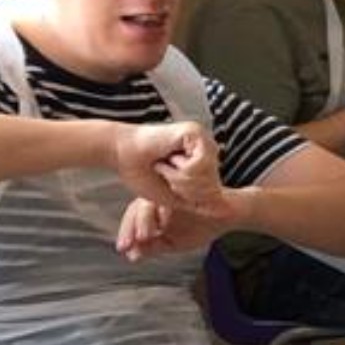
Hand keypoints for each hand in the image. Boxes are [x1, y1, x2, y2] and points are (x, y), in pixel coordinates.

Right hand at [109, 121, 230, 215]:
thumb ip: (199, 202)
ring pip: (207, 176)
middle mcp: (207, 148)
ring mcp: (203, 139)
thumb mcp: (175, 194)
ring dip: (180, 179)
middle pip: (212, 185)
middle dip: (185, 189)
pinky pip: (199, 166)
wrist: (120, 154)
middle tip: (165, 173)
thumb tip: (224, 211)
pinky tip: (167, 159)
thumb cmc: (142, 173)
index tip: (169, 183)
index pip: (213, 191)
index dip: (189, 196)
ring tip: (165, 166)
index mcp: (203, 161)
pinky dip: (180, 170)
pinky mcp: (195, 133)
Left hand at [115, 192, 246, 261]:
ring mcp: (170, 189)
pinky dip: (165, 209)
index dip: (127, 233)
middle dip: (132, 229)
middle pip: (137, 208)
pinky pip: (168, 196)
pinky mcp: (183, 184)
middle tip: (130, 246)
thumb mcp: (176, 241)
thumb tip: (132, 256)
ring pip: (149, 201)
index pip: (133, 217)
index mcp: (154, 206)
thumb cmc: (203, 225)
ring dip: (145, 220)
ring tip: (146, 237)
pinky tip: (165, 223)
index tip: (124, 250)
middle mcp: (159, 195)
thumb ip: (155, 247)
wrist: (229, 214)